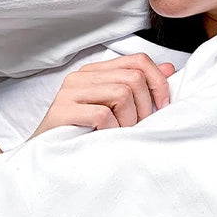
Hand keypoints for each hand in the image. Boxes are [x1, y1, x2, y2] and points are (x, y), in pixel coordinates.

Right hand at [31, 53, 174, 138]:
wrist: (45, 156)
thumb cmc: (84, 133)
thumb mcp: (115, 108)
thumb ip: (140, 86)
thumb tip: (170, 68)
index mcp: (96, 71)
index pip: (138, 60)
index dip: (158, 81)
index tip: (163, 106)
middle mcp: (81, 76)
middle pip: (133, 78)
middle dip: (145, 107)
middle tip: (138, 128)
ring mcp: (69, 92)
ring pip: (121, 94)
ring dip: (129, 120)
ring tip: (121, 134)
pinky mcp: (61, 111)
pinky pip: (103, 115)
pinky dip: (112, 130)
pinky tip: (105, 138)